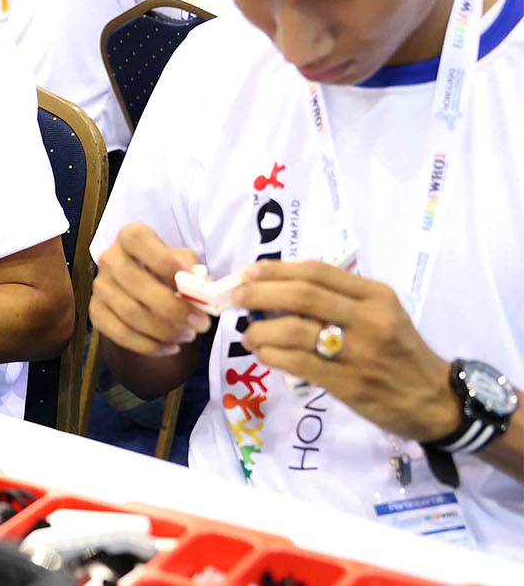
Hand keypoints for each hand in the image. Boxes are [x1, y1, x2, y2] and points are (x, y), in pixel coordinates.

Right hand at [90, 222, 211, 356]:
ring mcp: (99, 286)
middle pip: (136, 283)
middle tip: (200, 324)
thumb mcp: (182, 262)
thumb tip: (203, 287)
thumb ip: (193, 271)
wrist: (141, 292)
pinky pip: (121, 334)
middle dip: (173, 308)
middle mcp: (109, 258)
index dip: (164, 261)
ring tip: (188, 336)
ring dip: (164, 330)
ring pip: (130, 313)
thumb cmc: (166, 272)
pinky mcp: (96, 312)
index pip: (138, 241)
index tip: (192, 282)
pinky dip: (149, 345)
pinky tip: (170, 347)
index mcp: (130, 237)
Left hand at [233, 261, 459, 441]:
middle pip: (302, 295)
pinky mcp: (348, 384)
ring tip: (248, 334)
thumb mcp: (383, 313)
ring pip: (294, 331)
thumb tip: (282, 287)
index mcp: (376, 296)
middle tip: (237, 297)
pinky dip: (271, 355)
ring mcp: (358, 353)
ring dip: (260, 330)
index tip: (250, 272)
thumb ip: (342, 299)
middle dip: (260, 293)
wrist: (434, 400)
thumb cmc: (400, 352)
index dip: (277, 269)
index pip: (318, 272)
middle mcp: (368, 319)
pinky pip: (297, 363)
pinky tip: (262, 353)